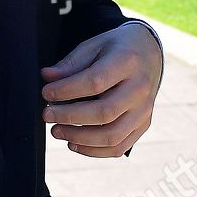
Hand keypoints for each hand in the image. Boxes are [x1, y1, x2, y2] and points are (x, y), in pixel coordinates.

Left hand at [40, 23, 162, 157]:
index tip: (46, 93)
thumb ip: (71, 63)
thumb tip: (48, 78)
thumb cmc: (117, 49)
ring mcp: (144, 110)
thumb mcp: (94, 45)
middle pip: (104, 112)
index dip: (67, 90)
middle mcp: (140, 89)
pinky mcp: (143, 125)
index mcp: (128, 62)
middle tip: (47, 114)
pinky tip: (74, 144)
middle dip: (70, 117)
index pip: (95, 82)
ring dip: (79, 138)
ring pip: (113, 136)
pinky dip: (94, 151)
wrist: (149, 52)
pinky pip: (119, 147)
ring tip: (57, 131)